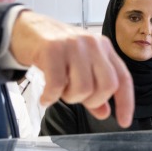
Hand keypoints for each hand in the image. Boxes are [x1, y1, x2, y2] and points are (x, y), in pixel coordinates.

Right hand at [9, 10, 133, 126]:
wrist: (25, 29)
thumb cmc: (55, 51)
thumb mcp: (79, 68)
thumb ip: (93, 90)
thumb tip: (105, 113)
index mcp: (104, 48)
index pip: (123, 79)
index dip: (126, 103)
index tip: (124, 122)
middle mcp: (93, 44)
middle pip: (107, 86)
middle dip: (92, 101)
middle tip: (74, 97)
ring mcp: (73, 45)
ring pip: (84, 88)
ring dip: (69, 98)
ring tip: (58, 91)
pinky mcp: (52, 48)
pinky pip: (57, 85)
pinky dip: (50, 98)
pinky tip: (45, 98)